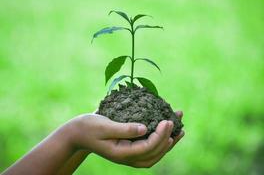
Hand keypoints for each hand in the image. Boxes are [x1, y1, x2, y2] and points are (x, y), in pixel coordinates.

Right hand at [68, 111, 183, 167]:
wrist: (77, 133)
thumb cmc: (88, 127)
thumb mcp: (103, 125)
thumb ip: (124, 129)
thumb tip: (145, 129)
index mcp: (120, 153)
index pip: (147, 148)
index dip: (160, 135)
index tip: (167, 120)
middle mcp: (127, 157)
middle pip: (154, 154)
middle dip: (168, 138)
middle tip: (176, 121)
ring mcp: (128, 155)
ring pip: (154, 154)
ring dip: (168, 142)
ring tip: (180, 129)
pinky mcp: (129, 148)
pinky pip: (149, 148)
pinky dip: (160, 141)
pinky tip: (167, 131)